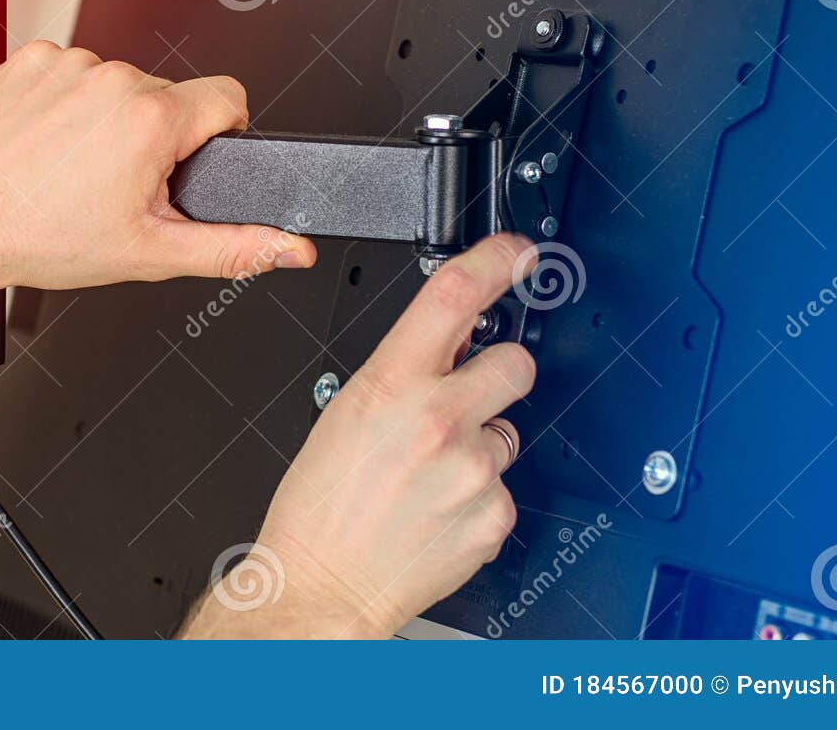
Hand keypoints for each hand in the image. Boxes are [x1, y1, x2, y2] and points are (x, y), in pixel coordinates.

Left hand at [0, 41, 317, 291]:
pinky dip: (60, 103)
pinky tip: (42, 144)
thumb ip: (233, 247)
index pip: (228, 96)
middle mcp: (110, 79)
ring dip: (103, 118)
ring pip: (114, 84)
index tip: (189, 159)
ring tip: (70, 166)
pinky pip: (65, 72)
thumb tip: (288, 247)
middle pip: (165, 96)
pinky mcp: (26, 59)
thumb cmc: (37, 237)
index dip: (219, 132)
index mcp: (150, 120)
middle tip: (113, 183)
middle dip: (152, 136)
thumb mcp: (149, 253)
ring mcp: (64, 63)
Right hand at [182, 235, 535, 637]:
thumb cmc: (319, 506)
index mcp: (390, 383)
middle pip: (514, 363)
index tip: (518, 253)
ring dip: (480, 446)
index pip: (455, 295)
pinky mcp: (494, 516)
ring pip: (508, 433)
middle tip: (469, 396)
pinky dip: (478, 497)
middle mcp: (439, 419)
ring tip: (430, 475)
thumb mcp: (344, 411)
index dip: (497, 260)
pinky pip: (504, 489)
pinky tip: (438, 510)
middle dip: (500, 373)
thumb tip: (450, 342)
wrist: (320, 584)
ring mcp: (473, 470)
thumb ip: (403, 371)